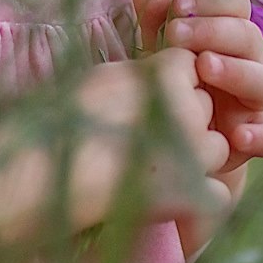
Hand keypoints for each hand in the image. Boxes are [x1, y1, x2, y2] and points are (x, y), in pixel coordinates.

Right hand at [67, 49, 231, 229]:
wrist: (44, 176)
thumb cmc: (62, 123)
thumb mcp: (103, 79)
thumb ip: (142, 75)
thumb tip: (159, 74)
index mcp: (164, 74)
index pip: (192, 66)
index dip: (174, 83)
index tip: (149, 98)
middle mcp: (187, 109)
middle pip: (206, 106)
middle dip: (186, 119)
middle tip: (149, 136)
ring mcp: (193, 153)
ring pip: (218, 147)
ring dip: (197, 155)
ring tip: (156, 166)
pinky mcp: (193, 194)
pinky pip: (218, 191)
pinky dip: (201, 196)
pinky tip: (172, 196)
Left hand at [131, 0, 262, 176]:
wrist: (174, 141)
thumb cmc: (171, 82)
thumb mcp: (158, 47)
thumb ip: (154, 15)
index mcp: (228, 33)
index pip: (235, 2)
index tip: (176, 6)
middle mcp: (249, 61)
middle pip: (249, 35)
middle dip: (213, 30)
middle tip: (175, 34)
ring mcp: (256, 100)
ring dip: (236, 71)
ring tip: (203, 67)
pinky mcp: (257, 137)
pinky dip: (260, 134)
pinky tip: (235, 135)